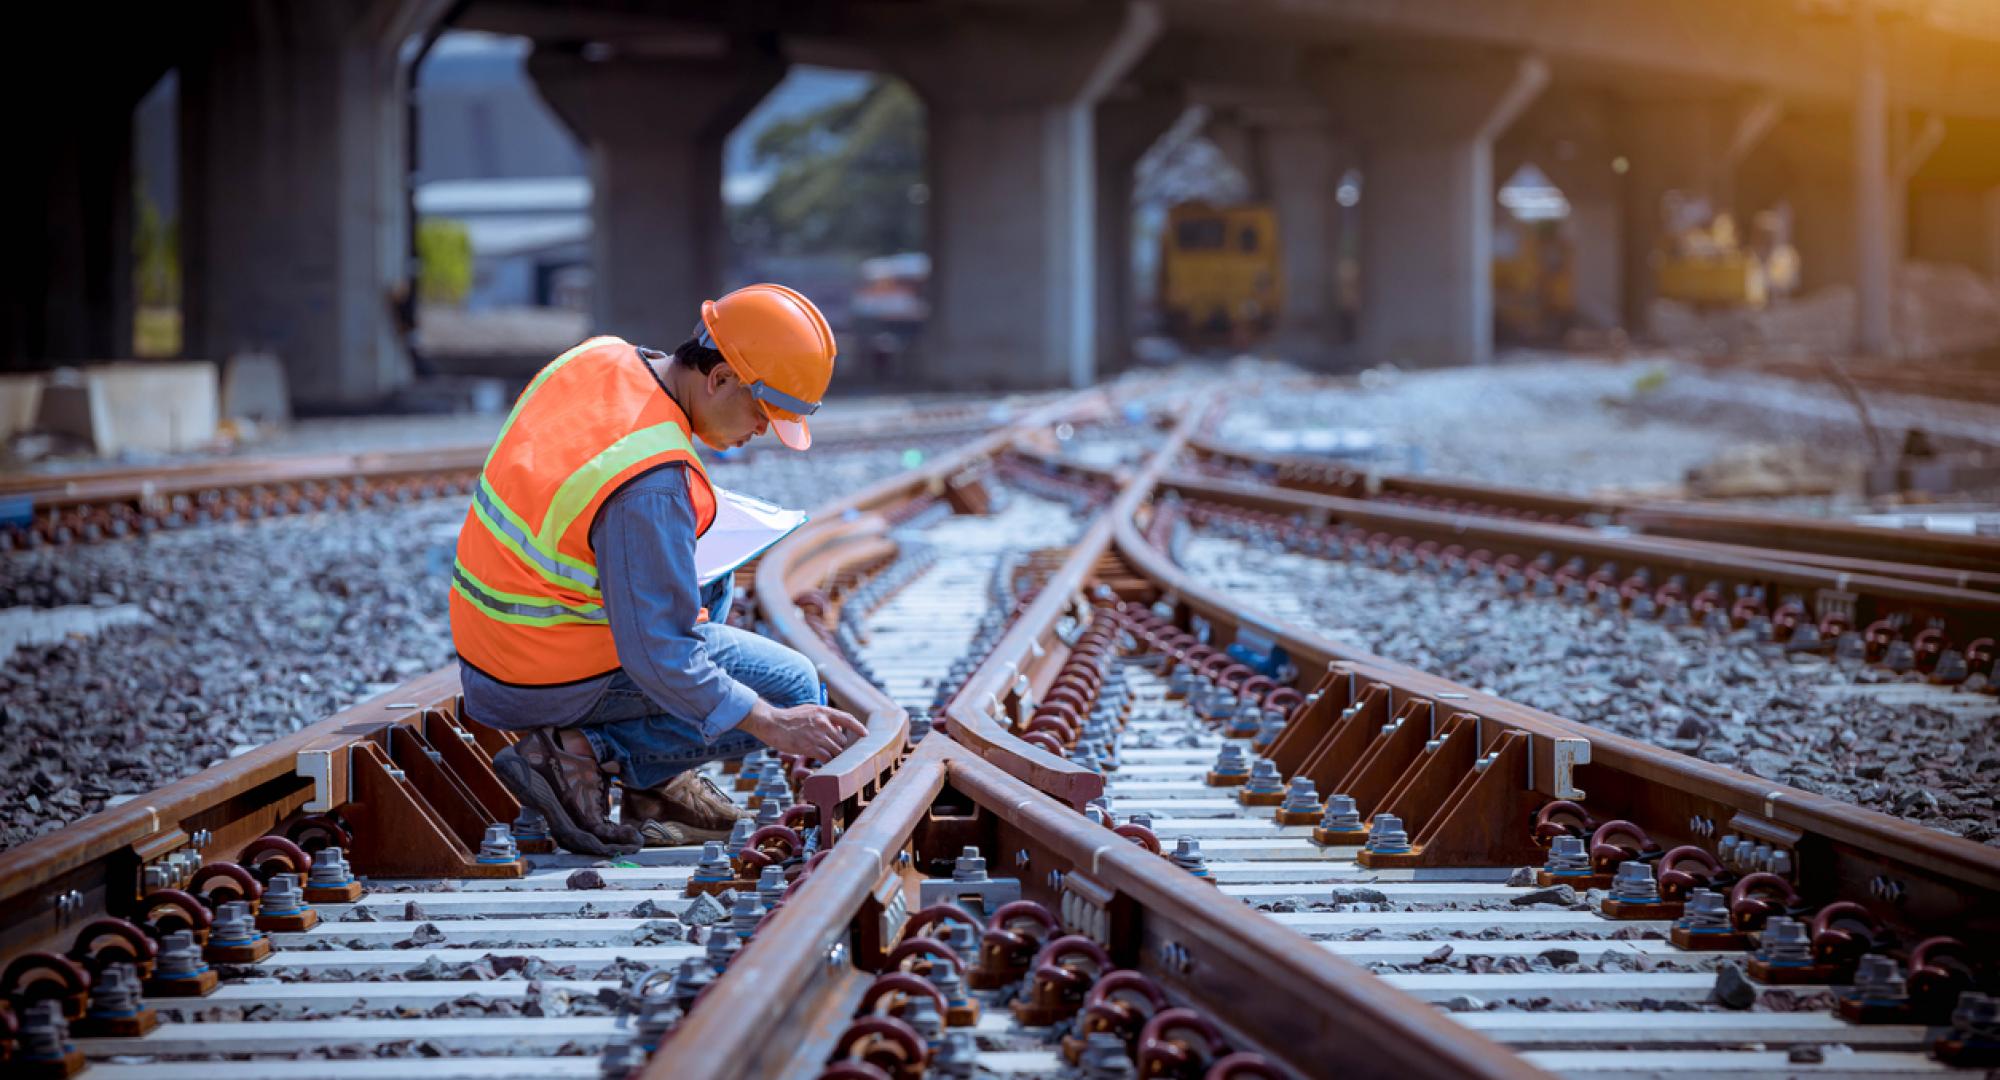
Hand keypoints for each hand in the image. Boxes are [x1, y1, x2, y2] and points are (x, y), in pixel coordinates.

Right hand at [739, 701, 868, 760]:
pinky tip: (822, 763)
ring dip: (833, 756)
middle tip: (831, 750)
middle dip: (839, 747)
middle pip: (842, 741)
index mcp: (823, 711)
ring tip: (825, 757)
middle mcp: (823, 723)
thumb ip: (823, 717)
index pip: (847, 719)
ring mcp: (818, 736)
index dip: (859, 727)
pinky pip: (827, 759)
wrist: (772, 723)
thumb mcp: (809, 710)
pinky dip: (827, 763)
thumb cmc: (788, 718)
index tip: (866, 735)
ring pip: (836, 751)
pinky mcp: (811, 748)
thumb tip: (837, 728)